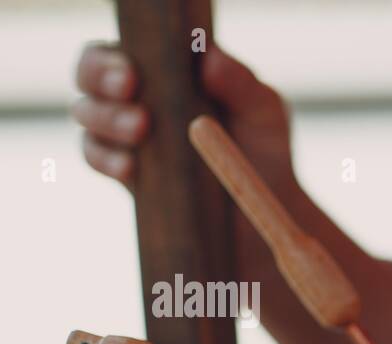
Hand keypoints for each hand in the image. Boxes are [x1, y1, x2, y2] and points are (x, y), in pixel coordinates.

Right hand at [73, 41, 292, 191]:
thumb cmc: (263, 148)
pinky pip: (96, 158)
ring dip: (105, 118)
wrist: (266, 208)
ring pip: (87, 115)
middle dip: (99, 80)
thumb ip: (241, 83)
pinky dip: (106, 159)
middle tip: (129, 90)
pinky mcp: (127, 173)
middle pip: (89, 76)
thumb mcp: (263, 111)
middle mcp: (136, 97)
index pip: (117, 50)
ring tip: (140, 129)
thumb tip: (209, 60)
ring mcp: (126, 135)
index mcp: (161, 70)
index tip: (132, 73)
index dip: (110, 57)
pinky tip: (130, 166)